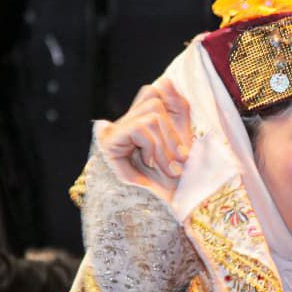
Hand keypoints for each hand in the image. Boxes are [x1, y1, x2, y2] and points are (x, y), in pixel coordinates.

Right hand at [99, 79, 192, 198]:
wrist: (160, 211)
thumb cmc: (172, 182)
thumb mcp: (182, 140)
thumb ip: (177, 109)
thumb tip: (165, 80)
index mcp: (141, 122)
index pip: (153, 91)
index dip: (172, 103)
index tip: (182, 144)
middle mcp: (123, 124)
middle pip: (154, 100)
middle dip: (173, 134)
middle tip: (176, 164)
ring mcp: (113, 132)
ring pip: (151, 115)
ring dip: (165, 146)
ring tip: (166, 169)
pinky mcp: (108, 141)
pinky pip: (140, 128)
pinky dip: (153, 148)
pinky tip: (150, 166)